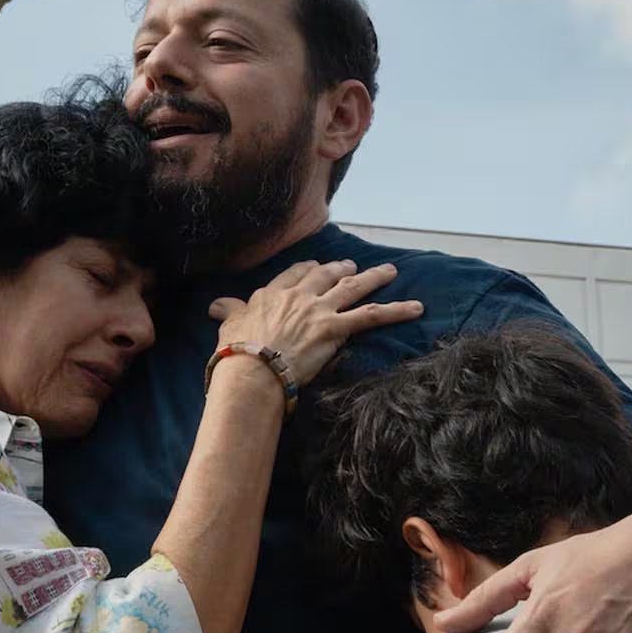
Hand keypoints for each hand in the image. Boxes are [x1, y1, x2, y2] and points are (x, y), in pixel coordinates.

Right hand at [206, 260, 422, 387]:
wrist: (253, 367)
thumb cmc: (237, 350)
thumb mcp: (229, 324)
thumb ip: (228, 310)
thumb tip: (214, 305)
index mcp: (273, 294)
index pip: (295, 274)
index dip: (307, 270)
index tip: (315, 268)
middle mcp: (300, 296)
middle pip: (327, 275)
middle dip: (342, 268)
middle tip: (353, 265)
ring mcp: (320, 310)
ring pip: (353, 288)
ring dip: (374, 278)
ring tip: (390, 272)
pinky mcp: (336, 328)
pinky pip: (373, 316)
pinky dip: (397, 310)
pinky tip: (417, 308)